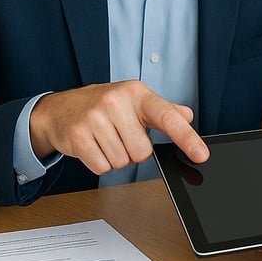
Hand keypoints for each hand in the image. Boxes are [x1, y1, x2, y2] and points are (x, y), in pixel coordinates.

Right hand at [29, 81, 208, 174]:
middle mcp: (116, 102)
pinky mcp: (78, 136)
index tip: (201, 154)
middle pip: (142, 152)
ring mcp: (95, 118)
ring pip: (122, 162)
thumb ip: (164, 110)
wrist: (60, 109)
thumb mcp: (136, 100)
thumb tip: (187, 116)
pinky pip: (102, 167)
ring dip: (115, 157)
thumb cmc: (103, 105)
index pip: (167, 117)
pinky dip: (100, 163)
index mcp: (137, 93)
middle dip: (133, 151)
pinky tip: (93, 146)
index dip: (187, 138)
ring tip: (105, 139)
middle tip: (120, 135)